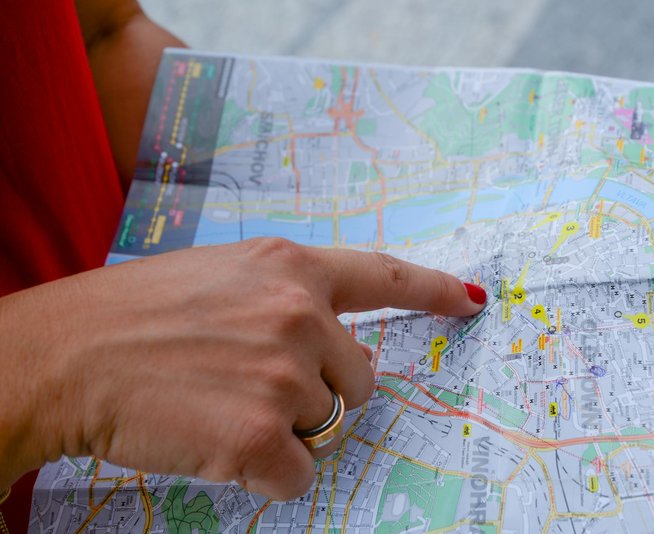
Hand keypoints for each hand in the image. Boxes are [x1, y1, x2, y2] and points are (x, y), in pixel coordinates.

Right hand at [0, 238, 485, 498]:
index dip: (432, 290)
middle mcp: (300, 314)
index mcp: (290, 267)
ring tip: (221, 405)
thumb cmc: (134, 314)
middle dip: (321, 391)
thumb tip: (347, 347)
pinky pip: (299, 474)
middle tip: (252, 385)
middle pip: (360, 378)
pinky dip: (266, 473)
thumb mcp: (222, 278)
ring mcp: (286, 376)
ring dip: (285, 429)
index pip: (383, 275)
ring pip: (327, 426)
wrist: (66, 356)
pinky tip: (217, 444)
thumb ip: (290, 300)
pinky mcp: (264, 437)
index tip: (469, 300)